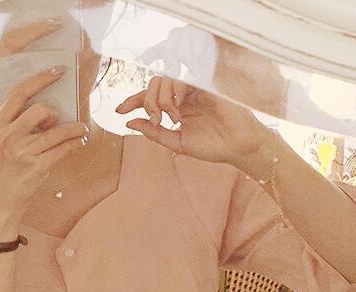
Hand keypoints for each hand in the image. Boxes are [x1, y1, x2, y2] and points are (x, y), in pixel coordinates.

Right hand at [0, 20, 88, 215]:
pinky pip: (63, 149)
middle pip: (40, 110)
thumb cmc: (2, 171)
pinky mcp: (37, 167)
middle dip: (55, 112)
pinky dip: (74, 144)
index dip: (41, 78)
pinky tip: (78, 143)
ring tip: (81, 130)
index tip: (58, 71)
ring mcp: (22, 152)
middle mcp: (8, 137)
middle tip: (60, 119)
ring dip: (74, 129)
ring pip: (57, 131)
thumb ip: (13, 124)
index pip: (20, 93)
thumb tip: (43, 107)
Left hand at [115, 76, 269, 168]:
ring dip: (160, 100)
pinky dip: (173, 94)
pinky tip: (178, 110)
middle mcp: (181, 98)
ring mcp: (192, 90)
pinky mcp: (203, 85)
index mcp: (174, 110)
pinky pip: (180, 80)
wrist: (237, 145)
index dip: (132, 101)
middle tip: (155, 120)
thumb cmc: (212, 146)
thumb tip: (130, 122)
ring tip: (170, 118)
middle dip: (146, 101)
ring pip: (163, 81)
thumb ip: (154, 133)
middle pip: (152, 86)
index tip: (118, 110)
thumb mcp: (177, 143)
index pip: (148, 100)